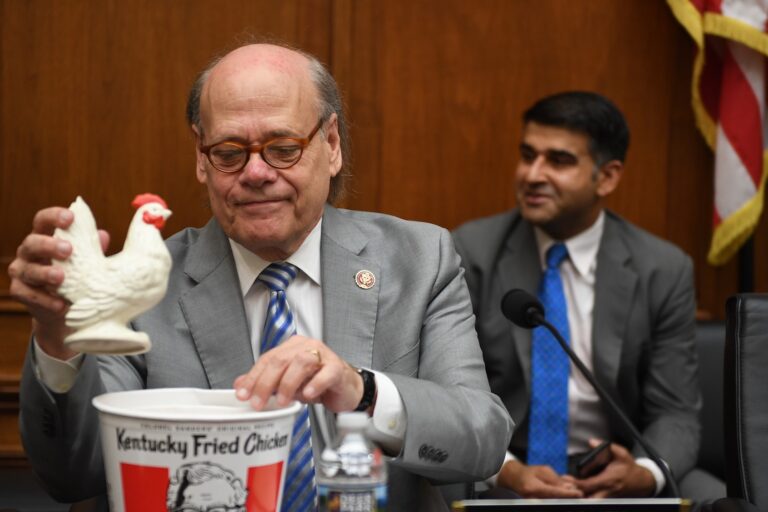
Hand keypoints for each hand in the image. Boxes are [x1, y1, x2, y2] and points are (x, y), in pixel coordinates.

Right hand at [7, 206, 108, 359]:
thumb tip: (103, 235)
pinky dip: (44, 300)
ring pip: (28, 269)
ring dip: (44, 273)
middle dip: (48, 245)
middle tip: (67, 250)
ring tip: (61, 278)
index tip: (71, 218)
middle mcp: (29, 251)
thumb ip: (91, 247)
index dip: (54, 216)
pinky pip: (26, 293)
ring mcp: (21, 270)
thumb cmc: (77, 274)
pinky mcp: (19, 290)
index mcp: (44, 236)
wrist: (66, 307)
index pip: (43, 220)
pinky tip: (60, 305)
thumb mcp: (86, 260)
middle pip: (32, 242)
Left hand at [233, 335, 364, 412]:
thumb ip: (266, 381)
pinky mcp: (337, 368)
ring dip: (288, 383)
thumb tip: (240, 384)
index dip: (253, 377)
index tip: (243, 394)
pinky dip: (315, 383)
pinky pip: (325, 373)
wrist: (347, 388)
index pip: (267, 359)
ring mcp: (323, 356)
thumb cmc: (318, 383)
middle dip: (266, 382)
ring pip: (301, 362)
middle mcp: (306, 347)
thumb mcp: (288, 383)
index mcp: (291, 347)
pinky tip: (307, 394)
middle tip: (258, 402)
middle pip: (281, 360)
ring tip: (282, 401)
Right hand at [497, 459, 583, 497]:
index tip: (579, 493)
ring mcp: (533, 504)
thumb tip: (570, 487)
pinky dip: (558, 500)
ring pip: (553, 504)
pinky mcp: (536, 506)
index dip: (568, 494)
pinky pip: (550, 504)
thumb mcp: (542, 470)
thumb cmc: (528, 473)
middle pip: (555, 502)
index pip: (554, 493)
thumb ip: (556, 480)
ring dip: (563, 499)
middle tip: (577, 493)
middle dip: (568, 498)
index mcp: (533, 487)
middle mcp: (531, 498)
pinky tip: (563, 496)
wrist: (514, 479)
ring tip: (571, 494)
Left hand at [573, 440, 655, 497]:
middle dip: (575, 493)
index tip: (566, 478)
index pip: (589, 484)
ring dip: (580, 495)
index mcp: (609, 479)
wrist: (641, 481)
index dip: (576, 483)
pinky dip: (586, 495)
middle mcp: (607, 490)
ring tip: (569, 487)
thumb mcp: (621, 453)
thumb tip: (592, 442)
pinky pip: (594, 499)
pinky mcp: (607, 498)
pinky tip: (577, 489)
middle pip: (587, 496)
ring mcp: (607, 496)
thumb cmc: (629, 467)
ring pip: (591, 500)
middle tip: (564, 485)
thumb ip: (607, 446)